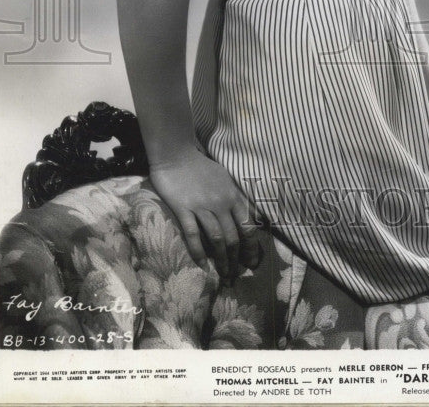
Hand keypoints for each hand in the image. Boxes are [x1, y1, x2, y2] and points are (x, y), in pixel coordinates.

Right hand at [150, 148, 261, 282]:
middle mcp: (221, 203)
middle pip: (233, 236)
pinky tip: (202, 265)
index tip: (252, 262)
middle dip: (236, 259)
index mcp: (232, 195)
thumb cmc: (200, 166)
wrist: (176, 154)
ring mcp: (202, 206)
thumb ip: (232, 197)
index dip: (251, 246)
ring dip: (221, 260)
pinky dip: (198, 252)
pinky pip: (193, 234)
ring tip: (223, 274)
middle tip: (235, 275)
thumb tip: (241, 216)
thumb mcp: (224, 178)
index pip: (247, 225)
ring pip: (216, 239)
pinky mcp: (184, 209)